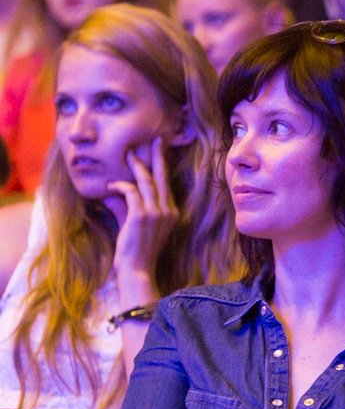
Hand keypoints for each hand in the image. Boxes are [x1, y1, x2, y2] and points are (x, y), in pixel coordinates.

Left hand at [108, 138, 178, 289]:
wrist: (137, 269)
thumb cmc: (135, 251)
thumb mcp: (132, 225)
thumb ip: (124, 207)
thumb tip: (112, 192)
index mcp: (170, 212)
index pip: (166, 184)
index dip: (161, 166)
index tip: (159, 151)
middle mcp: (167, 210)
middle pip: (162, 177)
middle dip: (157, 156)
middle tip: (156, 139)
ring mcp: (157, 212)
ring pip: (147, 181)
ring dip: (136, 166)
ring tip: (128, 153)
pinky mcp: (142, 215)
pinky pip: (131, 192)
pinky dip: (120, 187)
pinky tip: (110, 186)